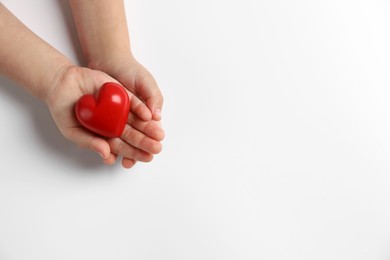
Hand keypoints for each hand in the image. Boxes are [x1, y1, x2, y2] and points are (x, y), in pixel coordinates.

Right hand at [45, 65, 162, 167]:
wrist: (60, 84)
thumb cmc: (64, 110)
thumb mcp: (73, 131)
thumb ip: (89, 142)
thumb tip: (107, 155)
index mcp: (104, 135)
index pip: (122, 146)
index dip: (134, 153)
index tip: (147, 158)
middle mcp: (114, 123)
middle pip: (133, 134)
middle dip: (145, 142)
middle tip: (157, 148)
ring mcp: (118, 109)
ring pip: (136, 120)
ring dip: (148, 127)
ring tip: (158, 134)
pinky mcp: (120, 94)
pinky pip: (132, 102)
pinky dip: (140, 108)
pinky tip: (148, 116)